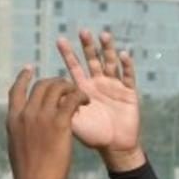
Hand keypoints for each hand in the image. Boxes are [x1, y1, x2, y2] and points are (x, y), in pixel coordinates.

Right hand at [6, 66, 84, 178]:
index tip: (30, 68)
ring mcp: (42, 116)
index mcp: (13, 119)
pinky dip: (80, 96)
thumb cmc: (29, 174)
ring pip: (57, 87)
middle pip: (41, 85)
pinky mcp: (59, 123)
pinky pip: (72, 99)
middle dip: (55, 83)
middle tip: (66, 87)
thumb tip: (23, 130)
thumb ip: (20, 133)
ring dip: (69, 87)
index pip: (16, 90)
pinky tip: (86, 101)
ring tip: (78, 94)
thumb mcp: (17, 149)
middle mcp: (26, 114)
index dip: (23, 77)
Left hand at [55, 30, 142, 170]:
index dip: (67, 54)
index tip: (59, 40)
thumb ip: (62, 108)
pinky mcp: (129, 92)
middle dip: (88, 46)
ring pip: (110, 63)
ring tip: (104, 35)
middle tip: (82, 32)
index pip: (74, 67)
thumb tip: (50, 94)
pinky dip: (127, 65)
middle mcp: (98, 83)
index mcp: (83, 88)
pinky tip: (123, 54)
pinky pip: (128, 76)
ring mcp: (114, 86)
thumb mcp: (73, 121)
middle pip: (93, 59)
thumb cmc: (92, 136)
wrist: (115, 147)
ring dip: (107, 49)